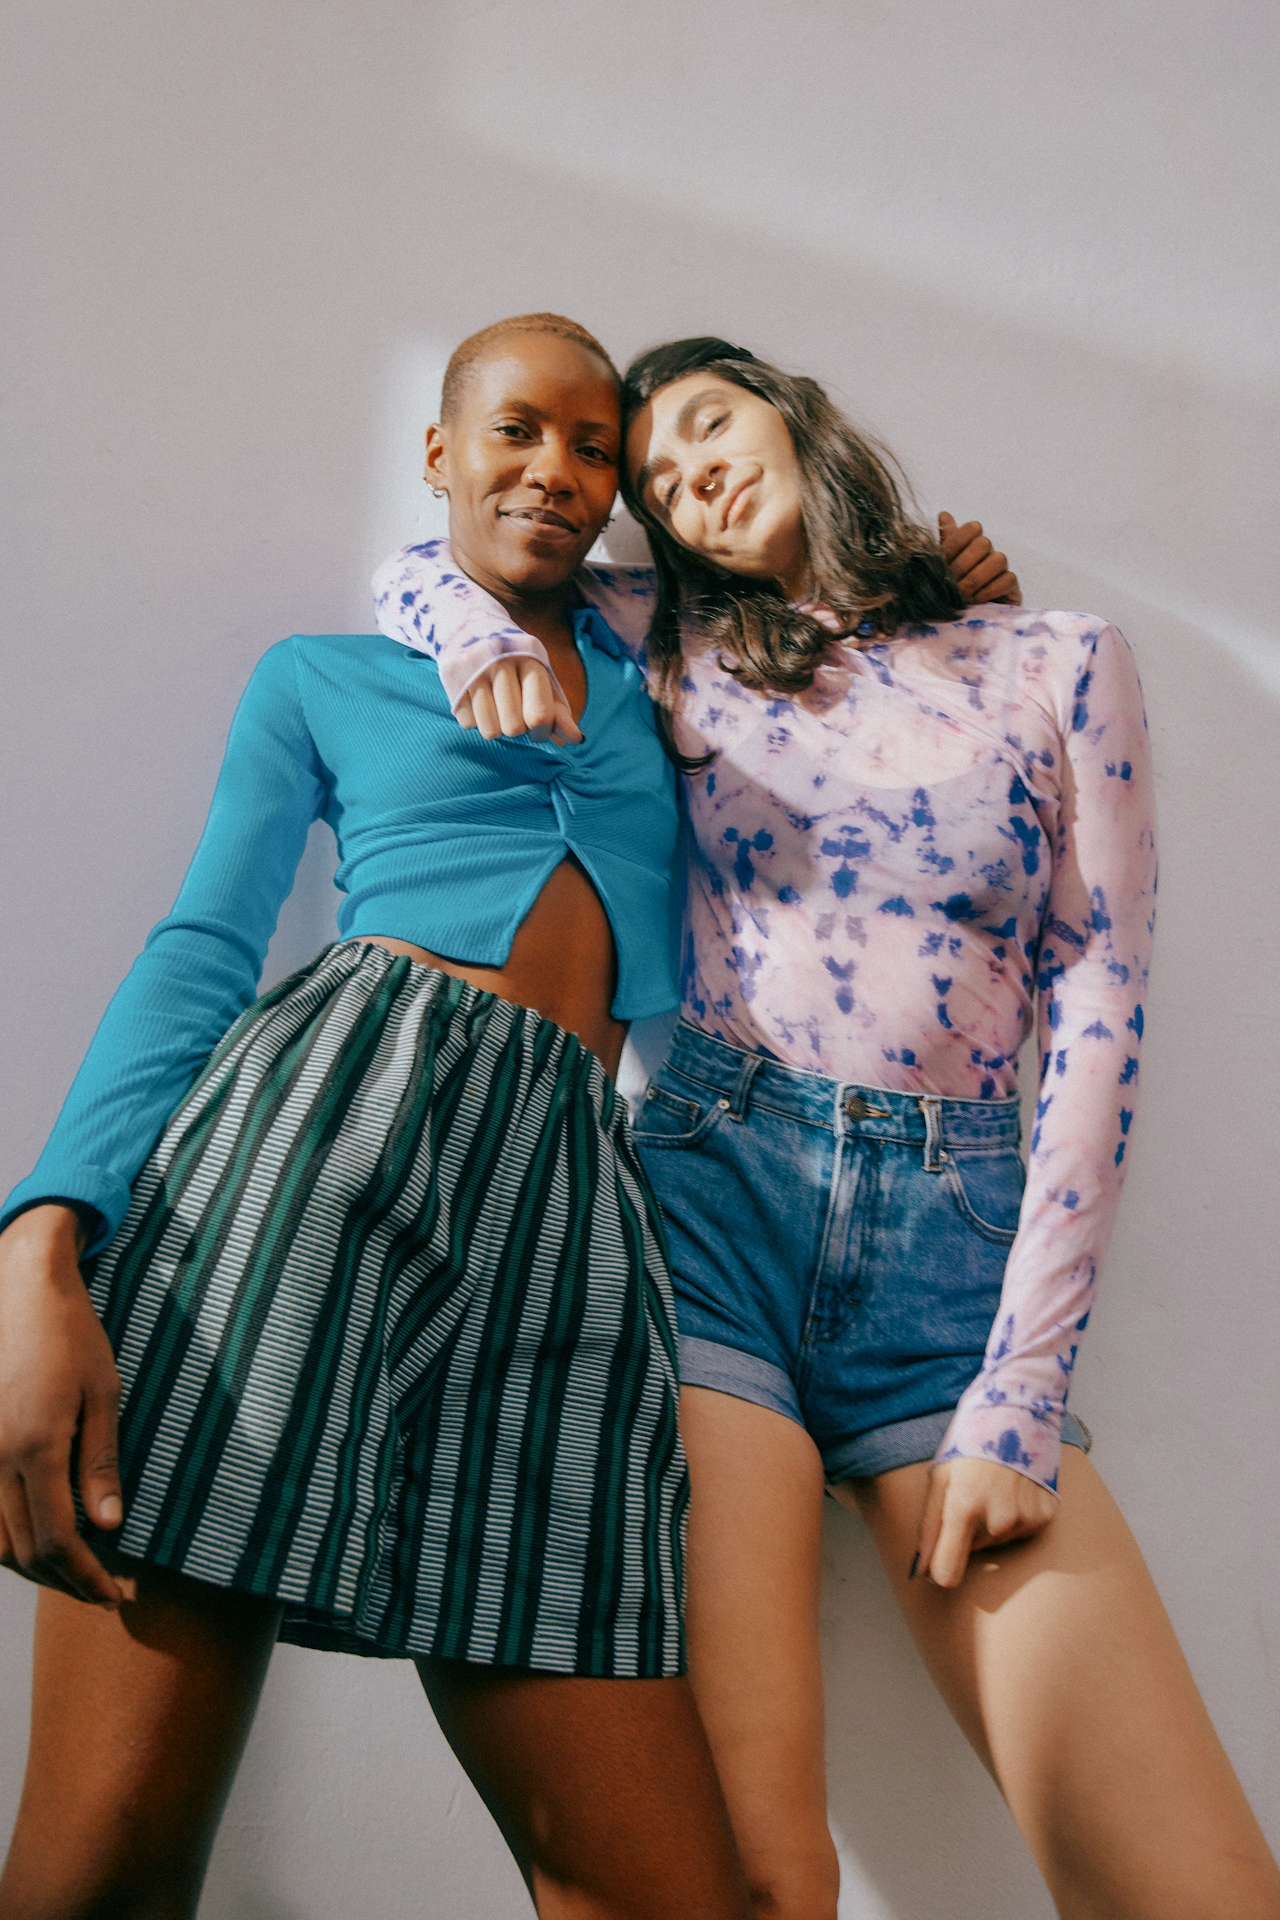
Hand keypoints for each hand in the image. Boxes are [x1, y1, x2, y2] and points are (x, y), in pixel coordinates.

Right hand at [0, 1205, 133, 1607]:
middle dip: (62, 1579)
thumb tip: (110, 1528)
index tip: (113, 1593)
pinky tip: (35, 1537)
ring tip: (71, 1571)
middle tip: (100, 1589)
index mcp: (36, 1447)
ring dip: (31, 1565)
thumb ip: (101, 1464)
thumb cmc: (72, 1336)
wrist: (19, 1289)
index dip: (85, 1577)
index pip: (58, 1541)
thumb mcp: (104, 1394)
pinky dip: (4, 1538)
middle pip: (22, 1550)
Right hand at [454, 658, 582, 745]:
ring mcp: (473, 670)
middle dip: (516, 730)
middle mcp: (500, 661)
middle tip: (513, 715)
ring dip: (495, 728)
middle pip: (513, 728)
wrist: (473, 629)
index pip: (539, 716)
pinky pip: (468, 724)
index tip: (537, 727)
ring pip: (489, 730)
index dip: (540, 731)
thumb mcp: (542, 681)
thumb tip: (577, 739)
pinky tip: (477, 701)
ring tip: (495, 709)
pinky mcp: (452, 679)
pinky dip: (474, 720)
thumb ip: (559, 711)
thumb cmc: (517, 666)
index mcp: (530, 660)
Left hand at [912, 1455, 1055, 1588]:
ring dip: (990, 1523)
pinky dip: (1014, 1516)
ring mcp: (1024, 1520)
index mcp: (963, 1509)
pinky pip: (1020, 1532)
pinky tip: (1013, 1489)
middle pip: (973, 1554)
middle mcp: (997, 1521)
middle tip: (970, 1497)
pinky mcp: (1045, 1517)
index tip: (938, 1561)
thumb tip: (921, 1573)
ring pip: (996, 1542)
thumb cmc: (969, 1445)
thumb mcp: (938, 1479)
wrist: (1015, 1413)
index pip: (947, 1575)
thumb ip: (927, 1529)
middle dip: (966, 1534)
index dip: (939, 1572)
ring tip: (992, 1489)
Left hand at [938, 511, 1021, 606]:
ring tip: (962, 594)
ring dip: (977, 578)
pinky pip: (1008, 580)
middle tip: (950, 582)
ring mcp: (1000, 569)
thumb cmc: (949, 592)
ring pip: (999, 559)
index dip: (957, 541)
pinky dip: (991, 590)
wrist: (962, 620)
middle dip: (964, 563)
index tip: (943, 559)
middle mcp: (987, 553)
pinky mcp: (1011, 587)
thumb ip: (944, 543)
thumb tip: (943, 514)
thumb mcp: (940, 568)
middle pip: (984, 543)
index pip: (972, 528)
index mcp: (969, 545)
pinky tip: (977, 600)